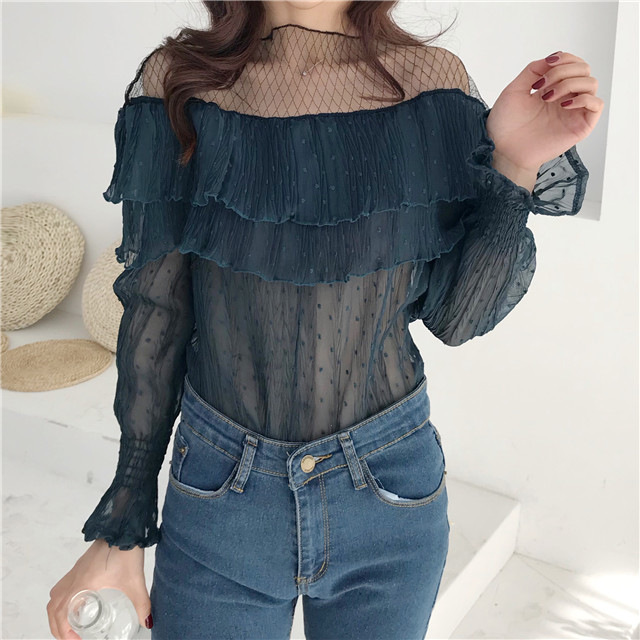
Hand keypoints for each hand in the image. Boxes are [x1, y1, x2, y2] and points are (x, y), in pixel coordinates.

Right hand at [46, 539, 151, 638]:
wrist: (123, 527)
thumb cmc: (126, 551)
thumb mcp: (135, 581)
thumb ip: (142, 603)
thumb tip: (147, 621)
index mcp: (83, 584)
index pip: (61, 614)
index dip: (64, 632)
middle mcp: (74, 578)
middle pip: (53, 608)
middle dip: (58, 627)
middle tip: (71, 638)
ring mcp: (75, 571)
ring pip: (55, 596)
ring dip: (57, 613)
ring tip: (70, 625)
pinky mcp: (80, 565)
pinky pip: (62, 586)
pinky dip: (63, 599)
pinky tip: (78, 602)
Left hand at [486, 51, 603, 171]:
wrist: (503, 149)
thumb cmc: (506, 125)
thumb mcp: (514, 90)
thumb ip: (532, 70)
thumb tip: (553, 58)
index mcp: (553, 88)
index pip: (573, 63)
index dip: (563, 59)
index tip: (545, 66)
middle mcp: (566, 98)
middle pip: (584, 69)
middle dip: (564, 70)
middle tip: (541, 86)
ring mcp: (573, 112)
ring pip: (592, 83)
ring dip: (570, 83)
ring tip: (547, 97)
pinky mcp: (579, 126)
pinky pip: (597, 104)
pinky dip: (584, 98)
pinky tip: (564, 104)